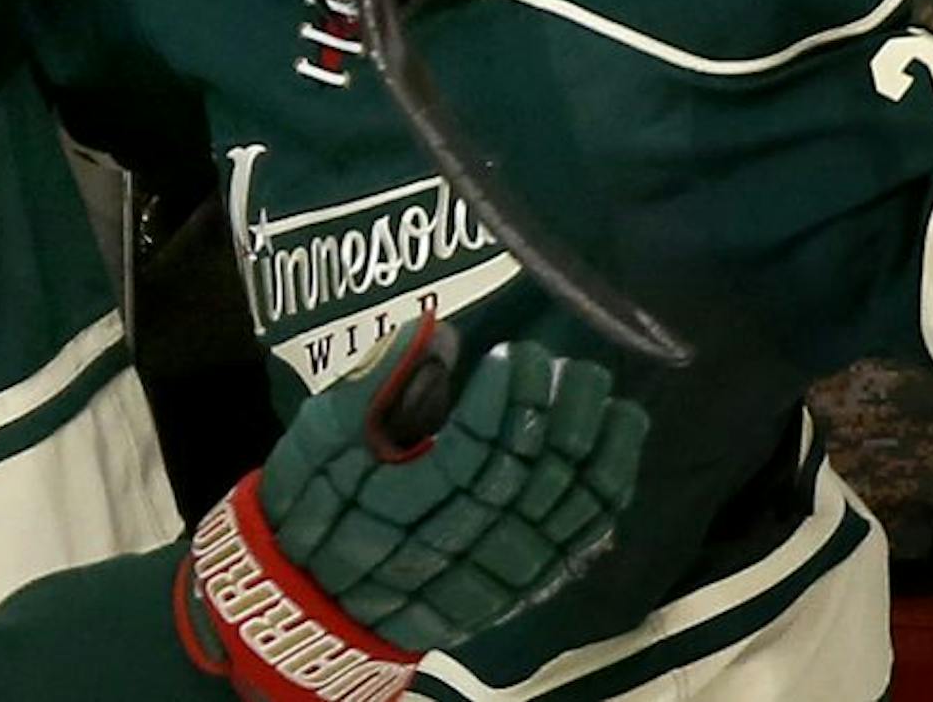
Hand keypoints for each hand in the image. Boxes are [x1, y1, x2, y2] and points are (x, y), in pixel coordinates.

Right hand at [177, 316, 647, 699]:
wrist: (319, 600)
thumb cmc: (314, 506)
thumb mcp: (316, 440)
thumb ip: (370, 385)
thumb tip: (438, 332)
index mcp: (401, 508)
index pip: (472, 450)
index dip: (501, 401)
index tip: (510, 353)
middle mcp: (457, 547)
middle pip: (528, 476)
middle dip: (556, 411)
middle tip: (564, 362)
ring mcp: (494, 572)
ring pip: (563, 509)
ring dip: (595, 446)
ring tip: (602, 393)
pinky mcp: (518, 586)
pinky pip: (578, 541)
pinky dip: (606, 492)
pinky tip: (617, 447)